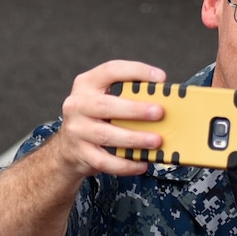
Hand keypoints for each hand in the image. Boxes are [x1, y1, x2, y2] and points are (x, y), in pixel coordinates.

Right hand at [53, 60, 167, 178]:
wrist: (69, 146)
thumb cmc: (97, 117)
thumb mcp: (105, 98)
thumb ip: (128, 95)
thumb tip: (167, 101)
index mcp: (87, 84)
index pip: (111, 70)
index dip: (137, 71)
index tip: (161, 78)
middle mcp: (78, 104)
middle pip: (105, 105)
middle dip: (135, 110)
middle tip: (159, 113)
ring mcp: (77, 130)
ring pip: (106, 135)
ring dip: (134, 139)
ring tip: (156, 141)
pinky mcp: (81, 153)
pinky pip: (105, 161)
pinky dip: (126, 164)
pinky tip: (142, 163)